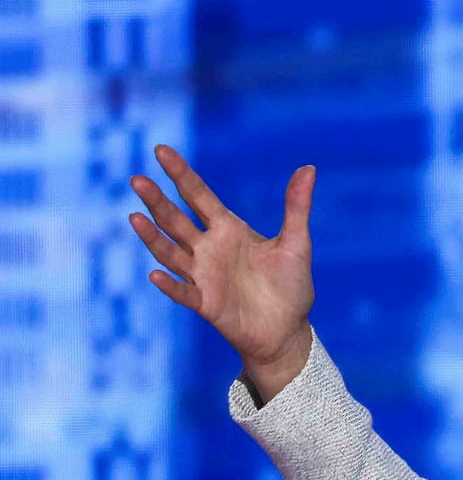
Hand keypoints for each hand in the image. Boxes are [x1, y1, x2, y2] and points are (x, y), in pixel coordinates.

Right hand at [128, 144, 316, 401]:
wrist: (288, 330)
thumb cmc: (291, 285)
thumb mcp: (297, 243)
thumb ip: (297, 207)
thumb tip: (309, 167)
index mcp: (228, 229)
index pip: (198, 195)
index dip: (180, 174)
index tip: (160, 150)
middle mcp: (209, 248)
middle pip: (175, 220)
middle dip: (157, 200)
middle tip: (137, 179)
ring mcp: (204, 276)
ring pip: (170, 252)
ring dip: (152, 237)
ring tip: (135, 217)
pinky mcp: (206, 303)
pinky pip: (184, 293)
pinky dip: (170, 285)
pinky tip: (156, 275)